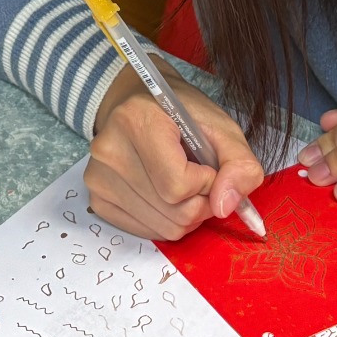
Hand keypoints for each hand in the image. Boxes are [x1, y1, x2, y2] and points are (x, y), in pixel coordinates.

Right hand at [86, 57, 264, 240]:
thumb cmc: (182, 115)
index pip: (179, 185)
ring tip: (181, 183)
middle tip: (198, 177)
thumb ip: (239, 165)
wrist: (140, 104)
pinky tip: (163, 194)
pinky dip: (166, 221)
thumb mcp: (222, 128)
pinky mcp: (97, 198)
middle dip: (201, 203)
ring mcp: (98, 176)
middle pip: (174, 212)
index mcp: (137, 120)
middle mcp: (109, 150)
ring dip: (185, 215)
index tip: (206, 164)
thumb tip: (225, 207)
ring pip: (163, 228)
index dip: (207, 182)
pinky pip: (146, 232)